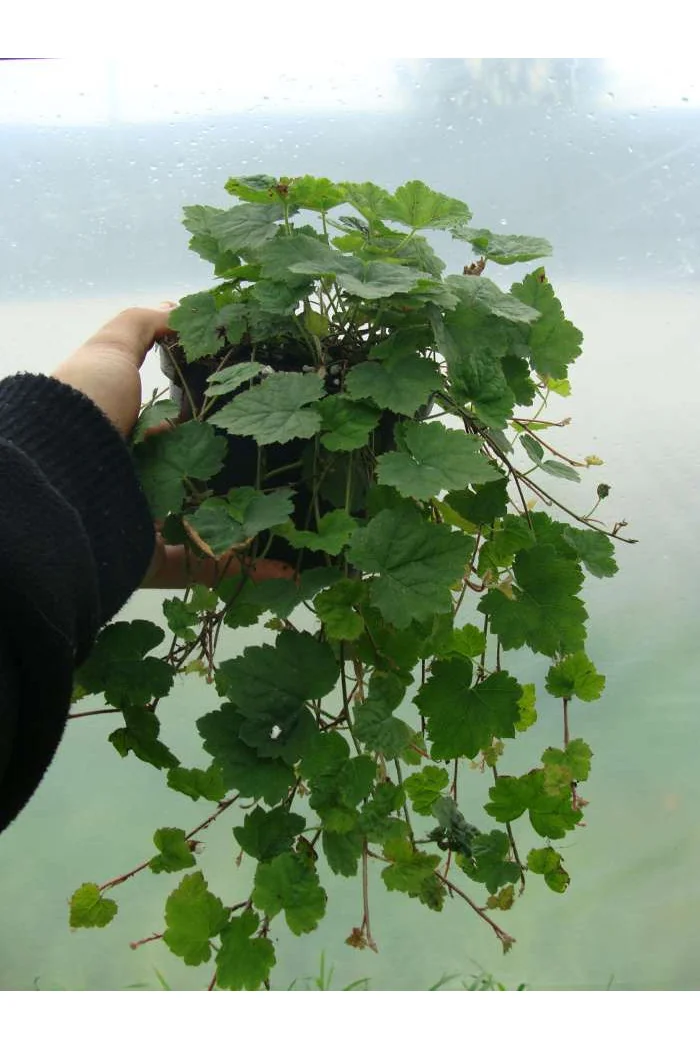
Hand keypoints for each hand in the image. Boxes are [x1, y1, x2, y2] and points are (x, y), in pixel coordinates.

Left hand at [52, 306, 295, 589]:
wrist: (56, 481)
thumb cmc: (82, 412)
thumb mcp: (107, 353)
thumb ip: (139, 328)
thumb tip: (177, 309)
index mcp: (123, 438)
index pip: (173, 432)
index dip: (210, 423)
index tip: (253, 414)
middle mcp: (133, 483)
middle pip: (195, 481)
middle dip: (238, 476)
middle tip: (286, 465)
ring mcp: (143, 526)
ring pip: (207, 527)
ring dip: (251, 525)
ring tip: (298, 514)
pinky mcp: (154, 562)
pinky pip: (206, 568)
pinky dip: (247, 570)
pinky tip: (289, 565)